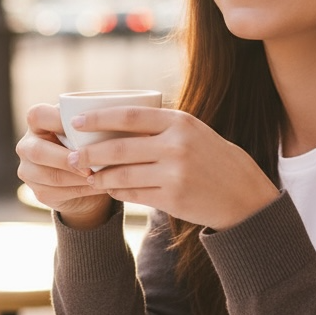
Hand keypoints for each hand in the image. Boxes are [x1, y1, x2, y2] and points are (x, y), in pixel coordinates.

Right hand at [16, 103, 113, 227]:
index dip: (57, 121)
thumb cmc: (88, 142)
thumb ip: (90, 124)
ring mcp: (29, 171)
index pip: (38, 116)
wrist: (85, 175)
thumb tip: (108, 120)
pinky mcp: (39, 193)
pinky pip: (59, 192)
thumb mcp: (88, 129)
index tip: (82, 127)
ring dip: (78, 178)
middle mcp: (27, 146)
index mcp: (37, 123)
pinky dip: (82, 189)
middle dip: (66, 159)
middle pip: (38, 151)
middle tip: (90, 164)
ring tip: (101, 176)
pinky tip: (100, 186)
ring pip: (51, 176)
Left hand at [63, 105, 279, 230]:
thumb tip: (114, 124)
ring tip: (87, 177)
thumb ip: (161, 127)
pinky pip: (135, 195)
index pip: (129, 115)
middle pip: (119, 148)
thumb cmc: (214, 159)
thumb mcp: (193, 132)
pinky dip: (119, 193)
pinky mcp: (173, 199)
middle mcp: (176, 145)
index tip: (76, 122)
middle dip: (89, 154)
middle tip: (71, 157)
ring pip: (123, 175)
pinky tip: (111, 191)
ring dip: (100, 177)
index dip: (98, 118)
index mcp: (180, 122)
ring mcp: (175, 173)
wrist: (244, 195)